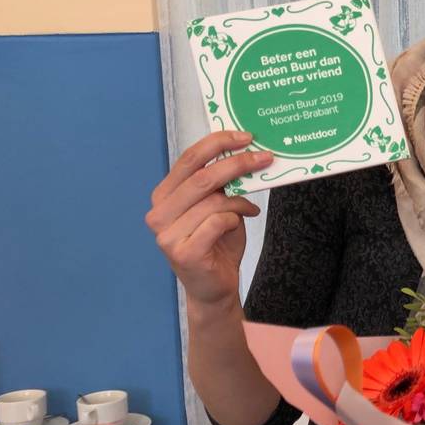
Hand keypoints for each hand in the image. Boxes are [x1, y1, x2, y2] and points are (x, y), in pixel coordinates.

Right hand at [146, 131, 272, 310]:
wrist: (213, 288)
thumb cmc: (216, 245)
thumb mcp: (218, 208)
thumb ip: (221, 185)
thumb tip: (246, 153)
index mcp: (165, 196)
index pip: (189, 159)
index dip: (217, 143)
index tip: (244, 136)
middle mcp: (159, 212)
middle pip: (203, 177)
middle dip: (238, 163)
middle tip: (264, 157)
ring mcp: (167, 234)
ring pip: (215, 201)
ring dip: (240, 200)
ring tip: (249, 207)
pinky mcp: (184, 252)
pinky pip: (219, 222)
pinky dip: (235, 219)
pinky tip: (239, 223)